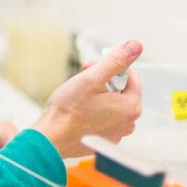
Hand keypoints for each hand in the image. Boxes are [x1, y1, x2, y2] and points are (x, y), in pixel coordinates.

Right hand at [32, 39, 143, 157]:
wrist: (51, 139)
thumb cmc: (69, 110)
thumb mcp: (92, 78)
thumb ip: (116, 61)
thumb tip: (135, 46)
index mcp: (130, 107)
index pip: (129, 76)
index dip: (109, 68)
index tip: (90, 69)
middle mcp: (128, 123)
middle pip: (120, 90)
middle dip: (102, 81)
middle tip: (81, 80)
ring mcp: (116, 134)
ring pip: (111, 104)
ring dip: (97, 95)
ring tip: (78, 97)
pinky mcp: (104, 140)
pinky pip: (104, 118)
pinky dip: (94, 111)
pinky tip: (78, 112)